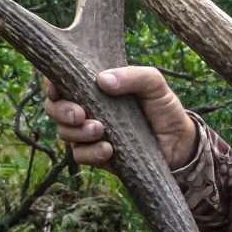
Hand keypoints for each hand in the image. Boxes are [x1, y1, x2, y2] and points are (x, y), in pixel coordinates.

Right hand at [44, 65, 196, 170]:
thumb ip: (134, 76)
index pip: (61, 82)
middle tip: (80, 114)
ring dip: (77, 132)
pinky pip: (79, 155)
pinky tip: (108, 149)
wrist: (180, 143)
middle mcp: (87, 108)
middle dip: (61, 111)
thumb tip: (102, 80)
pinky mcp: (96, 155)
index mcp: (94, 87)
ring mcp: (89, 133)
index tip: (56, 88)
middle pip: (54, 108)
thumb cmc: (164, 108)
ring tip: (100, 129)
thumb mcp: (155, 85)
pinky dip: (90, 152)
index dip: (51, 84)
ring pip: (64, 132)